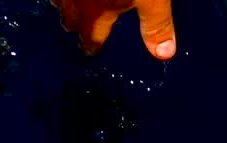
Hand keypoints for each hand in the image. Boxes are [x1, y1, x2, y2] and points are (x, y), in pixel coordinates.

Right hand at [51, 0, 175, 58]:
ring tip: (71, 2)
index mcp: (96, 12)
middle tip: (79, 27)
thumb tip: (162, 53)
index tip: (92, 48)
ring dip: (64, 1)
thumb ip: (156, 24)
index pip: (91, 37)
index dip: (93, 45)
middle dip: (75, 24)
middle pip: (69, 18)